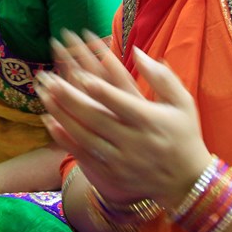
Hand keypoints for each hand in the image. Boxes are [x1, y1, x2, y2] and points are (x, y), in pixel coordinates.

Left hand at [35, 31, 210, 209]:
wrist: (186, 180)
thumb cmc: (184, 134)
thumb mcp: (182, 103)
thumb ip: (161, 77)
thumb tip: (138, 51)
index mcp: (150, 120)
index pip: (119, 101)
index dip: (97, 88)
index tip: (78, 73)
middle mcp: (134, 140)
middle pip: (95, 117)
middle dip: (69, 97)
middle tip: (49, 79)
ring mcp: (120, 159)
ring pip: (84, 135)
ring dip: (61, 114)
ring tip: (44, 94)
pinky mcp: (112, 173)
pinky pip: (82, 154)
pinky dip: (64, 138)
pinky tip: (49, 121)